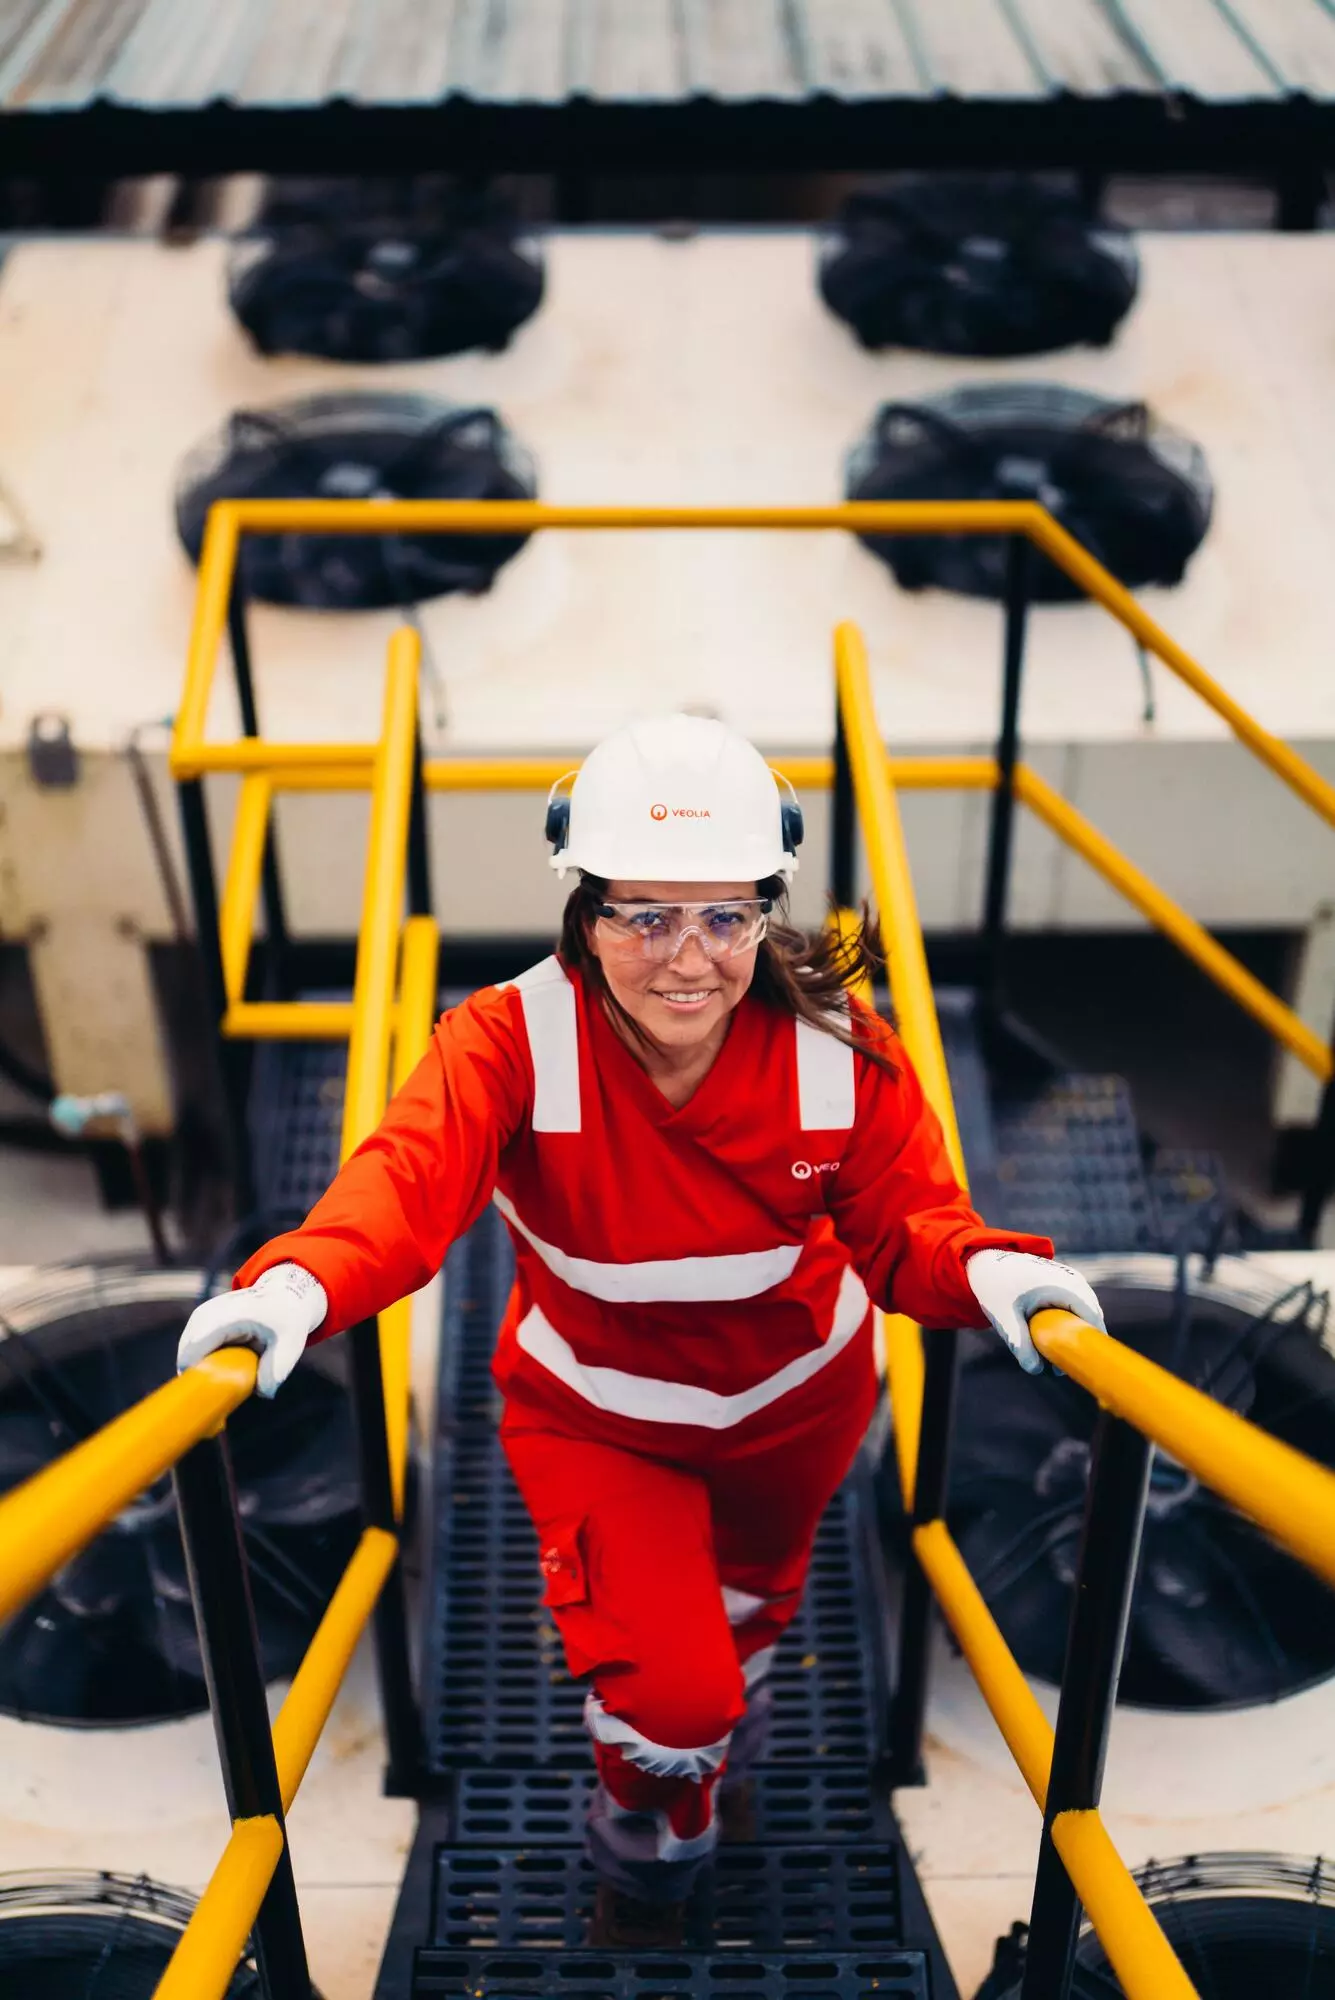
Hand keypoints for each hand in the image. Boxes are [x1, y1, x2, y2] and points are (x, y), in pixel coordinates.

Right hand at [176, 1262, 327, 1397]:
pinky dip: (201, 1368)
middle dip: (197, 1384)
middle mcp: (207, 1314)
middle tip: (218, 1411)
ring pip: (186, 1357)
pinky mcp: (197, 1323)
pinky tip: (219, 1380)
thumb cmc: (285, 1319)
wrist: (281, 1294)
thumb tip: (262, 1393)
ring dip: (200, 1376)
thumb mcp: (291, 1343)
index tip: (209, 1404)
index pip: (194, 1352)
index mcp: (228, 1316)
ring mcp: (199, 1317)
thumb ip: (276, 1370)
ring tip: (222, 1394)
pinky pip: (191, 1352)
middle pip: (186, 1358)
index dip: (196, 1379)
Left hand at [965, 1248, 1104, 1374]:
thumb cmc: (996, 1286)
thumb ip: (1019, 1343)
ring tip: (1054, 1357)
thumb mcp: (1004, 1316)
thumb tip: (1035, 1370)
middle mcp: (1075, 1281)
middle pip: (1092, 1318)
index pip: (1092, 1319)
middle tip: (1060, 1368)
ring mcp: (1073, 1280)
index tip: (1080, 1367)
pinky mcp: (1068, 1284)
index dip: (1091, 1344)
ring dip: (1075, 1333)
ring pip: (1086, 1314)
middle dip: (1081, 1342)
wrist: (988, 1261)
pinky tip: (1054, 1340)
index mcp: (1064, 1286)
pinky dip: (1071, 1323)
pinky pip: (1078, 1307)